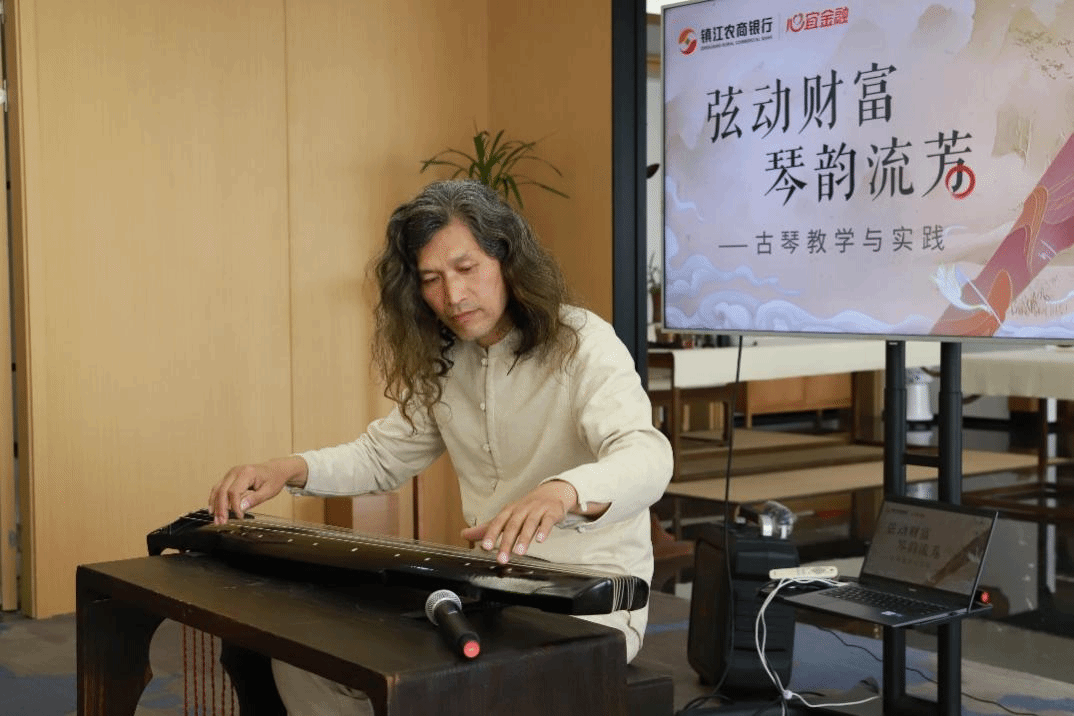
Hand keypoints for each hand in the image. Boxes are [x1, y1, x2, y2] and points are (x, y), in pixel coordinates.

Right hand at [208, 456, 306, 523]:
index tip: (239, 517)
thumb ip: (255, 499)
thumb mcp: (269, 491)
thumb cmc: (274, 479)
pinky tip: (213, 510)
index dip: (234, 506)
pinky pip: (218, 488)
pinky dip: (215, 499)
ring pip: (217, 490)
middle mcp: (236, 471)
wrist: (276, 469)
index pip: (234, 492)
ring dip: (215, 506)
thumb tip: (241, 508)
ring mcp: (231, 473)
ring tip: (216, 519)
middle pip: (222, 491)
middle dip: (221, 508)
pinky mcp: (229, 477)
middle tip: (221, 522)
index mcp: (247, 473)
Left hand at [460, 480, 577, 563]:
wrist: (551, 493)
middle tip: (502, 559)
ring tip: (519, 552)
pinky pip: (547, 521)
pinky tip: (540, 540)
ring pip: (529, 524)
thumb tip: (464, 534)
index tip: (485, 547)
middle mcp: (521, 509)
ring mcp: (537, 510)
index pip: (497, 522)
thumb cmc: (526, 508)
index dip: (491, 534)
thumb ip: (487, 527)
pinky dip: (544, 530)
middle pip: (512, 526)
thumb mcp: (506, 516)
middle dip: (506, 542)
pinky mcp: (551, 513)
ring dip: (524, 538)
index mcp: (509, 511)